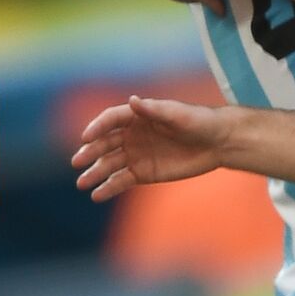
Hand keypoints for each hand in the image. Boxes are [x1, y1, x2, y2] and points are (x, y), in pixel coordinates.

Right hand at [71, 96, 230, 201]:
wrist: (217, 143)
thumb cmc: (198, 121)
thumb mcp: (178, 114)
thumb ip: (154, 110)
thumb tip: (132, 100)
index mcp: (138, 115)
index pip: (111, 120)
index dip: (97, 127)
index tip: (86, 137)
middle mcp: (132, 134)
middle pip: (105, 143)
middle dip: (90, 152)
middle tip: (77, 162)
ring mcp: (136, 154)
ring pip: (110, 164)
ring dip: (95, 173)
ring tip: (82, 183)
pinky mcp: (143, 173)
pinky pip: (121, 181)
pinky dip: (109, 188)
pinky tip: (97, 195)